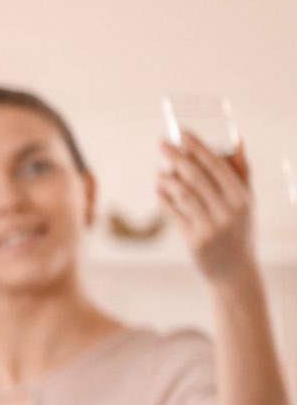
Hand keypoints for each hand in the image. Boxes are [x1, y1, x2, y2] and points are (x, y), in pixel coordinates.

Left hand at [158, 136, 256, 283]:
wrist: (235, 272)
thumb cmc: (240, 231)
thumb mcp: (247, 202)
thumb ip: (241, 172)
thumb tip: (237, 140)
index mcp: (243, 196)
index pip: (216, 164)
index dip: (197, 146)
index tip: (181, 132)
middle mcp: (229, 210)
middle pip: (196, 175)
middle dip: (176, 156)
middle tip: (161, 144)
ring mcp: (211, 226)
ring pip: (182, 193)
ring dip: (167, 178)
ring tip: (159, 172)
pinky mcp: (194, 240)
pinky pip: (173, 214)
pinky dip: (163, 199)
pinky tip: (158, 190)